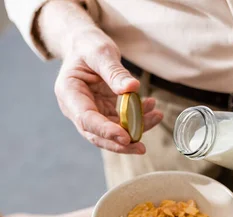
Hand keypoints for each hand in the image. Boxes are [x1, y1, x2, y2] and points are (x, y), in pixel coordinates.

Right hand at [54, 29, 162, 152]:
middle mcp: (77, 109)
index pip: (86, 120)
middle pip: (97, 135)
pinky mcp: (104, 113)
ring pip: (112, 132)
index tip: (125, 137)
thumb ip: (114, 72)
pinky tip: (152, 109)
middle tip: (141, 148)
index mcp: (69, 93)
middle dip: (120, 144)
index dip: (105, 131)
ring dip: (135, 129)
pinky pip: (121, 123)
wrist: (85, 45)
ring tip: (156, 116)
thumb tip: (133, 88)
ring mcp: (91, 113)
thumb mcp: (100, 52)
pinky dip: (138, 119)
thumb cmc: (88, 46)